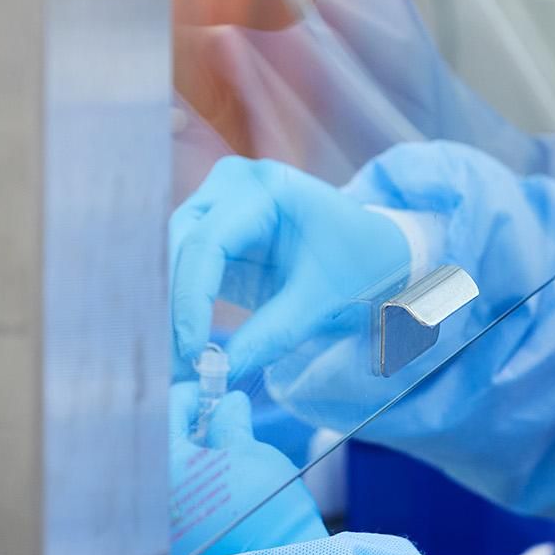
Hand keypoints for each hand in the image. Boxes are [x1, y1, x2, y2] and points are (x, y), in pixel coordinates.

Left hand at [168, 382, 325, 554]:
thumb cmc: (268, 509)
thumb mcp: (251, 452)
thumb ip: (230, 422)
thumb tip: (228, 404)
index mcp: (168, 465)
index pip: (169, 410)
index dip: (194, 396)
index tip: (211, 394)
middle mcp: (155, 496)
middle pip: (163, 445)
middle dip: (189, 429)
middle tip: (218, 424)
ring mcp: (162, 525)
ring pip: (169, 477)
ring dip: (191, 461)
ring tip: (223, 460)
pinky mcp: (174, 548)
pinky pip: (176, 507)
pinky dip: (193, 492)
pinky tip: (219, 492)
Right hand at [170, 157, 408, 381]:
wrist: (377, 254)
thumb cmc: (358, 266)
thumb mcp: (321, 304)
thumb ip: (269, 335)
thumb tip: (217, 370)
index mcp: (270, 187)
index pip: (210, 240)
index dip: (192, 297)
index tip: (192, 350)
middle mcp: (237, 184)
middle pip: (184, 242)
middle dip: (179, 303)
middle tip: (182, 361)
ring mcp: (222, 201)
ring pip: (177, 253)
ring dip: (177, 305)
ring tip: (184, 358)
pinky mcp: (217, 229)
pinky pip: (187, 264)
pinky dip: (186, 303)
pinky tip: (188, 341)